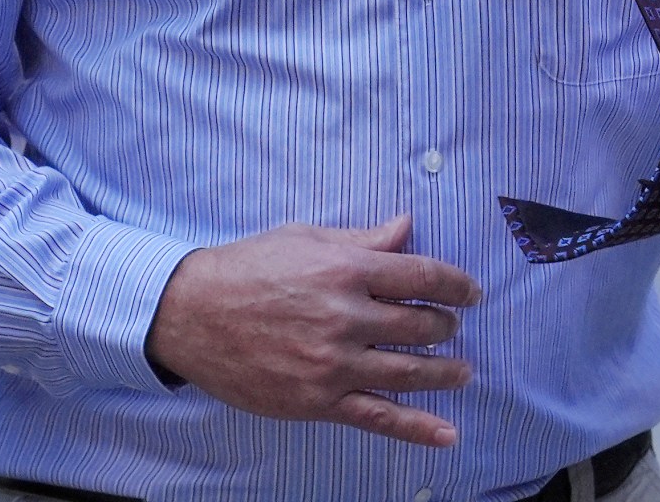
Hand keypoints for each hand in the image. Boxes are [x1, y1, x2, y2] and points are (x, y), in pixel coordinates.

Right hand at [144, 214, 480, 444]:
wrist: (189, 314)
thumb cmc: (246, 269)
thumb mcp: (305, 239)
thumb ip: (363, 240)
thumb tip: (407, 226)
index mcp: (346, 269)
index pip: (423, 276)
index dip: (456, 284)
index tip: (470, 292)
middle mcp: (346, 317)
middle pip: (420, 325)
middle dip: (446, 326)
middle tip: (452, 327)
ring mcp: (333, 364)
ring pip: (408, 373)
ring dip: (445, 372)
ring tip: (462, 372)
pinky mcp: (317, 401)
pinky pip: (378, 418)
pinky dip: (418, 428)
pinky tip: (447, 433)